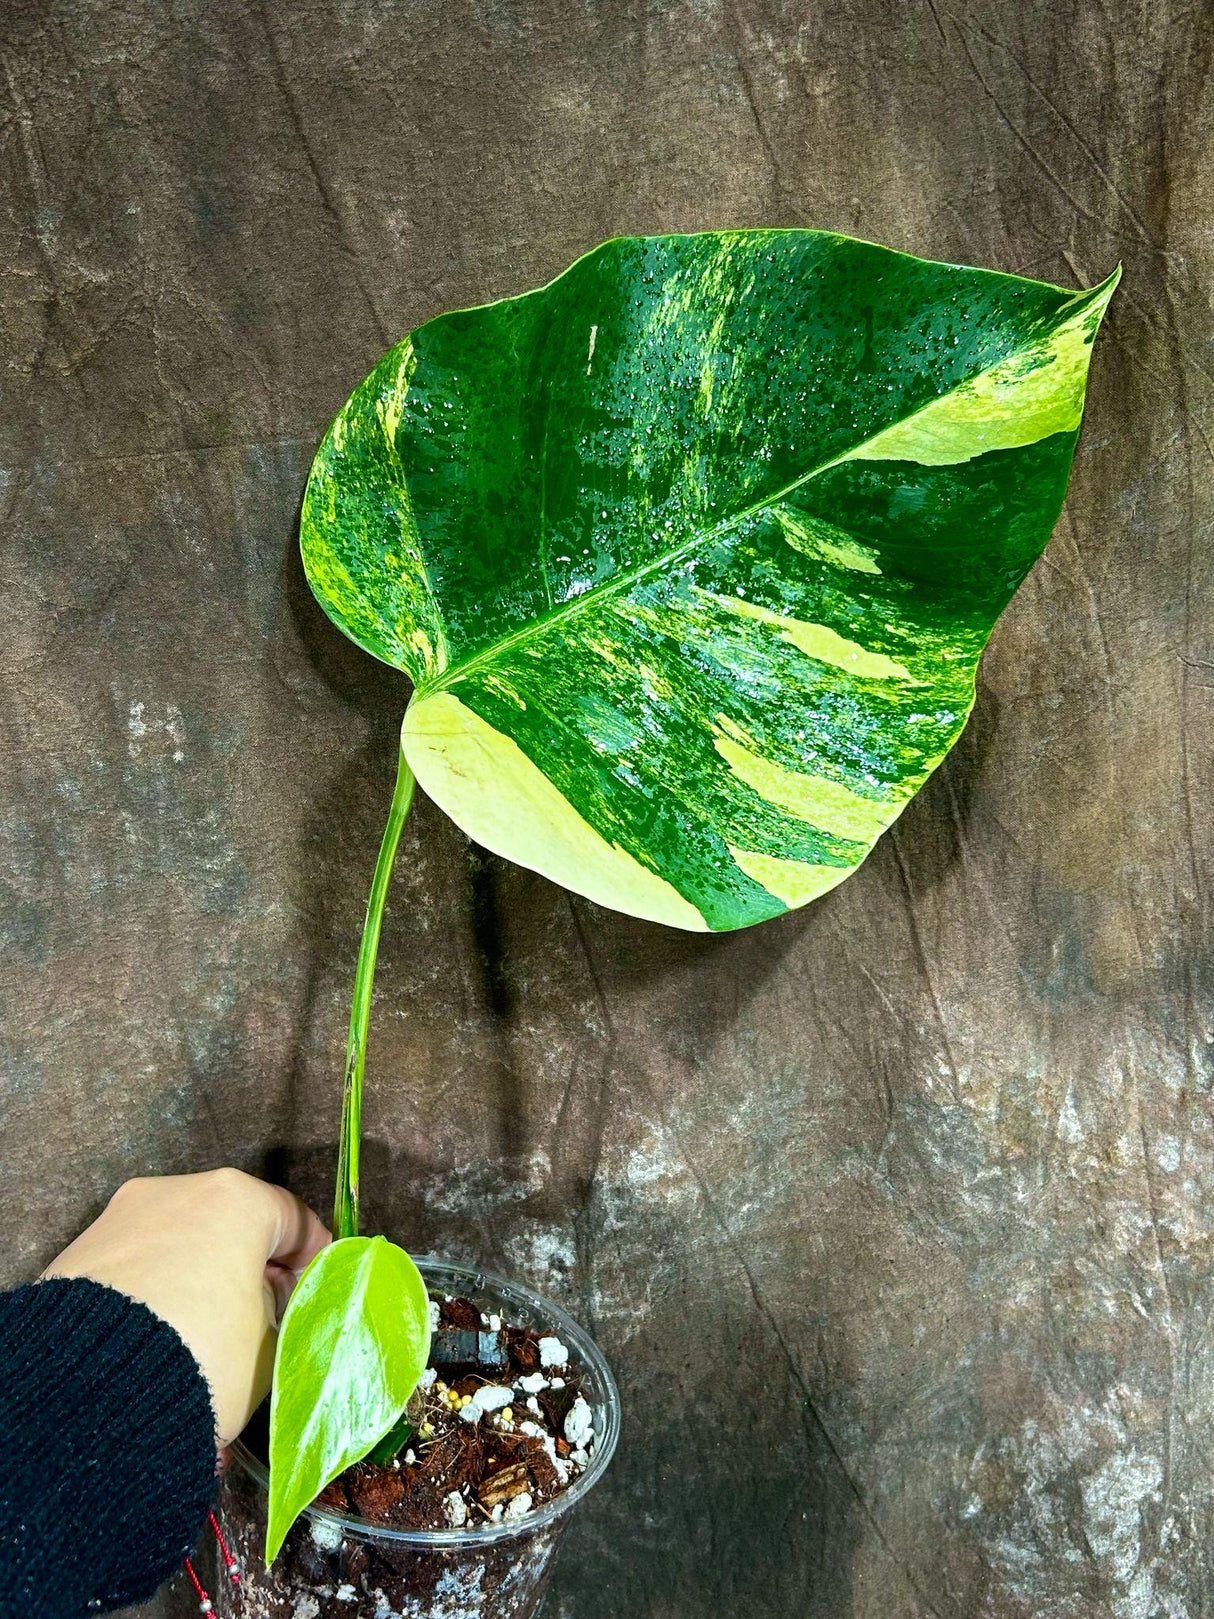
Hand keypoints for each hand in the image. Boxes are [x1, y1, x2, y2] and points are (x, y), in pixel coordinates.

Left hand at [42, 1169, 329, 1447]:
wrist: (95, 1395)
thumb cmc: (201, 1356)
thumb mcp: (271, 1344)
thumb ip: (280, 1314)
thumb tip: (267, 1312)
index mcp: (236, 1199)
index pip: (294, 1219)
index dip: (312, 1258)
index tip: (313, 1289)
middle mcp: (176, 1193)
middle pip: (231, 1227)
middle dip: (248, 1271)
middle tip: (262, 1319)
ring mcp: (122, 1219)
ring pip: (178, 1247)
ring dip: (198, 1283)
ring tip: (204, 1341)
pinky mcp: (81, 1253)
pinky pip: (136, 1270)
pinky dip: (155, 1297)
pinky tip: (160, 1344)